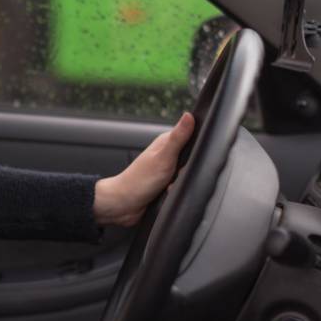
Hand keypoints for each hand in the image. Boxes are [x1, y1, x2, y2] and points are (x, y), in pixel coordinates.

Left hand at [93, 112, 194, 226]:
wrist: (124, 205)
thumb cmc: (139, 180)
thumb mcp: (164, 157)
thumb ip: (178, 137)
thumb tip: (189, 115)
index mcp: (166, 143)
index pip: (191, 137)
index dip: (196, 148)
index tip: (191, 158)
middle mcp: (166, 154)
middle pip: (191, 159)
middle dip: (189, 170)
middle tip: (177, 175)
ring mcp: (166, 170)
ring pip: (187, 174)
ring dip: (182, 182)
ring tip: (170, 186)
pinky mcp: (165, 184)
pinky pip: (180, 186)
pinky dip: (177, 190)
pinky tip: (168, 193)